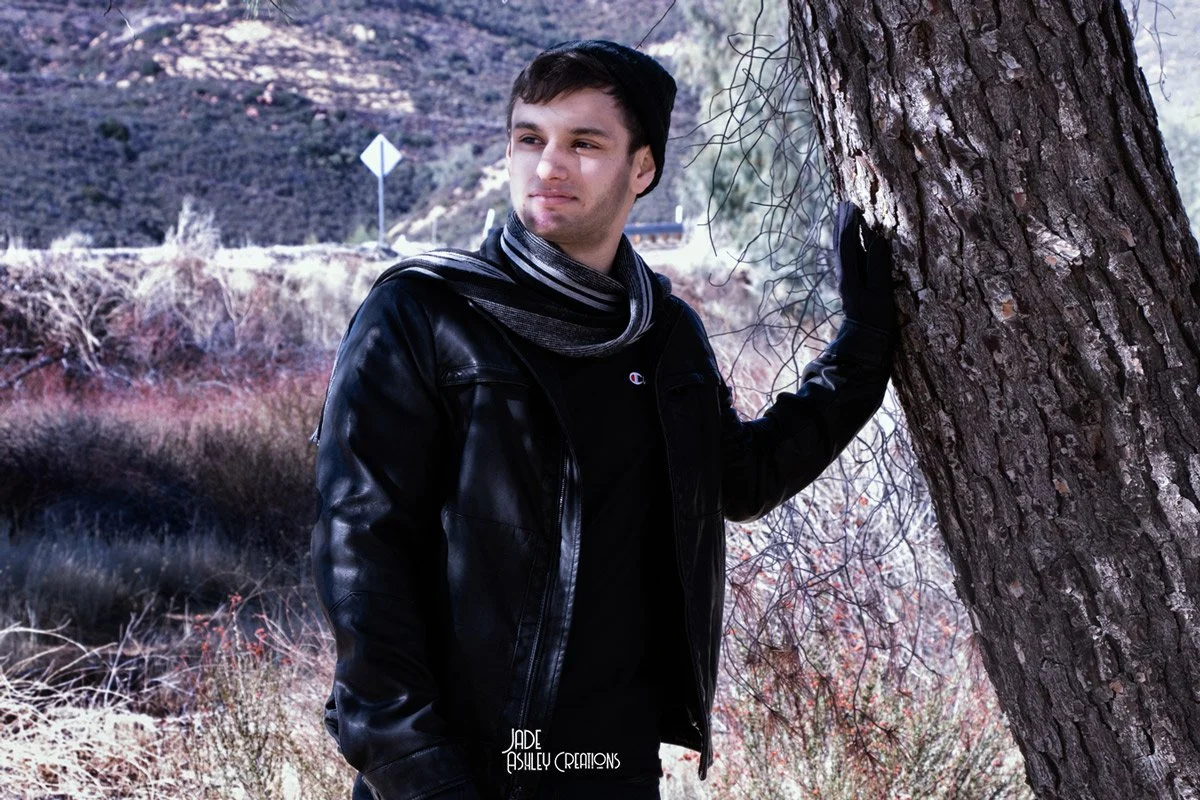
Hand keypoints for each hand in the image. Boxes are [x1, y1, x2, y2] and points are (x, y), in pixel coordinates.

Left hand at [834, 200, 895, 331]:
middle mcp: (844, 277)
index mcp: (850, 276)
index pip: (847, 244)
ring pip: (842, 251)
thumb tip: (879, 239)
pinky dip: (849, 245)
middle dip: (843, 224)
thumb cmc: (876, 320)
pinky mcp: (851, 286)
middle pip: (840, 245)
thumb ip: (879, 266)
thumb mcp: (881, 293)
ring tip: (846, 216)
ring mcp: (847, 282)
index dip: (850, 224)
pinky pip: (848, 259)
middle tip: (845, 203)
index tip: (852, 206)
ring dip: (844, 232)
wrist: (864, 342)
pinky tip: (854, 242)